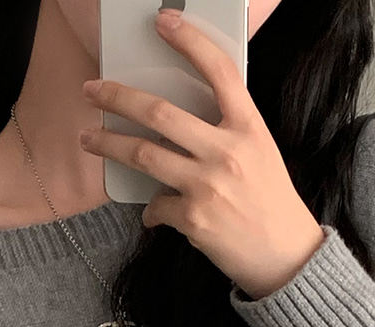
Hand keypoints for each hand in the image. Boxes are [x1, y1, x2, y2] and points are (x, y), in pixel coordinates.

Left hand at [78, 8, 326, 300]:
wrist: (285, 256)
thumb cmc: (270, 203)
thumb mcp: (259, 154)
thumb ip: (224, 133)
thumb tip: (177, 125)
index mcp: (249, 127)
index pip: (219, 72)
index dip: (190, 42)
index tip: (164, 22)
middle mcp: (227, 151)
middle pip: (160, 113)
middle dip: (117, 98)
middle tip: (92, 90)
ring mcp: (208, 185)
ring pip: (143, 155)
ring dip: (108, 144)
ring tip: (88, 137)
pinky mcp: (193, 219)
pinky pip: (154, 206)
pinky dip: (150, 211)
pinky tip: (155, 214)